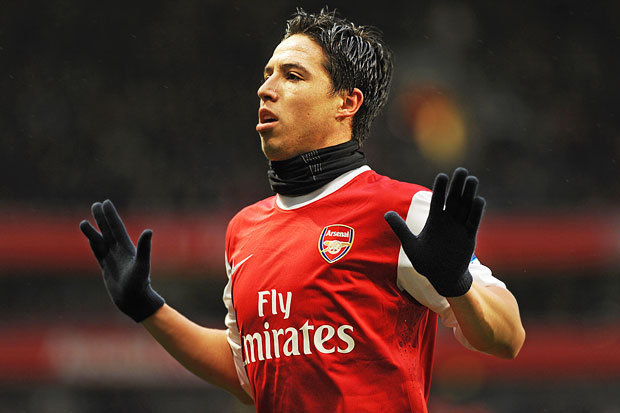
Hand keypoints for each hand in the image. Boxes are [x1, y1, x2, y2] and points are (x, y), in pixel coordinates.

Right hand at [79, 199, 163, 321]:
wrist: (134, 300)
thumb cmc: (139, 284)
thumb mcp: (142, 264)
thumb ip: (144, 247)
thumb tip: (149, 231)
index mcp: (127, 248)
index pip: (117, 227)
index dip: (111, 215)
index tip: (106, 202)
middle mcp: (119, 251)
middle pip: (108, 231)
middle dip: (102, 218)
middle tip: (95, 204)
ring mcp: (112, 259)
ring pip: (100, 241)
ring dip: (93, 231)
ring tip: (83, 221)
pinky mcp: (107, 268)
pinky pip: (98, 254)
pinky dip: (93, 245)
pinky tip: (90, 238)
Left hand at [385, 167, 484, 296]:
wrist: (442, 277)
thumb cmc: (425, 262)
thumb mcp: (410, 244)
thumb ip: (400, 228)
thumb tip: (386, 213)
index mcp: (435, 220)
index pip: (437, 200)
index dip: (440, 188)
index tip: (442, 176)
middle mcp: (448, 221)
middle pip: (454, 199)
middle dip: (457, 185)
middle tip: (461, 170)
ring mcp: (459, 228)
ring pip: (465, 207)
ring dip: (469, 193)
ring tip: (472, 179)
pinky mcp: (469, 237)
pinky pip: (473, 222)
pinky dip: (476, 212)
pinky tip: (478, 199)